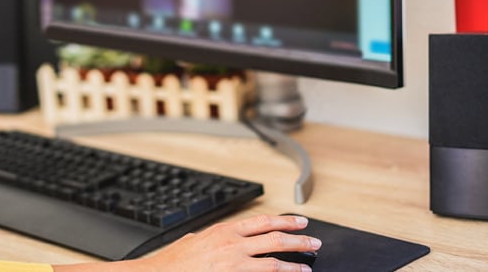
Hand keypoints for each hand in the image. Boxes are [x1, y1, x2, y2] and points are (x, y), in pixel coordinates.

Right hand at [54, 215, 320, 271]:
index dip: (285, 222)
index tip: (300, 222)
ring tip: (307, 267)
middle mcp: (233, 246)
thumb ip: (214, 237)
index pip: (263, 222)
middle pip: (274, 241)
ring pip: (273, 264)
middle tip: (314, 243)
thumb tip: (225, 237)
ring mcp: (234, 266)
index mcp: (225, 231)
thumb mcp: (195, 240)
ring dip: (293, 266)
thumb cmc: (173, 261)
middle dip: (298, 242)